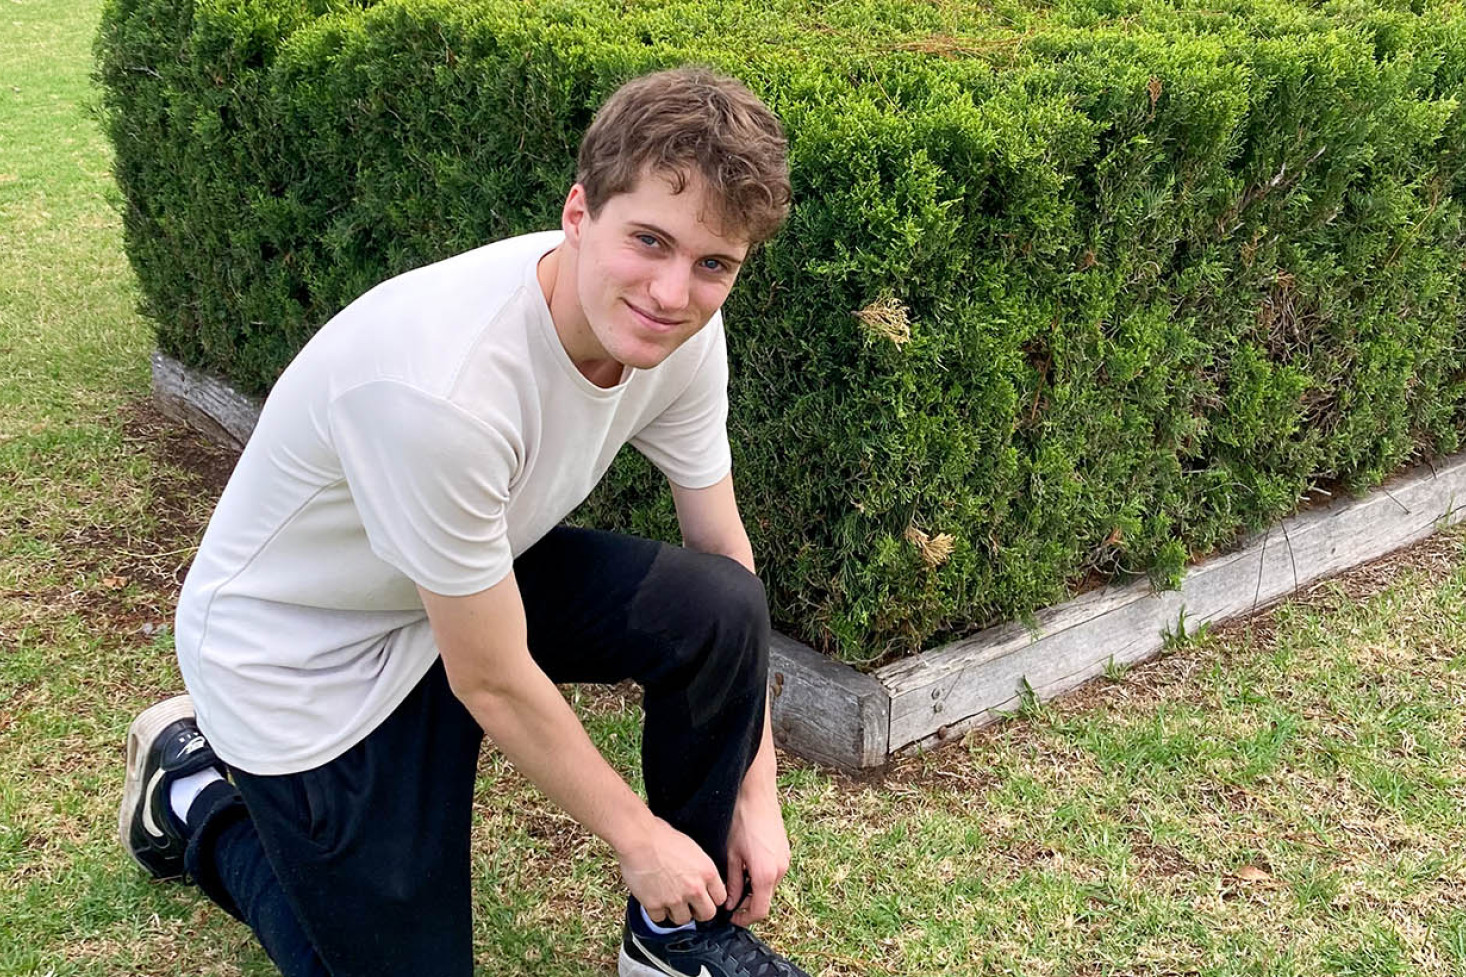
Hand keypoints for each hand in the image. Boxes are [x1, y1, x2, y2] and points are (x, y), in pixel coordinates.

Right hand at [618, 817, 727, 925]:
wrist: (638, 839)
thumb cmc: (662, 836)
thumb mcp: (692, 848)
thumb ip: (701, 869)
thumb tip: (703, 880)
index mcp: (707, 872)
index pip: (721, 898)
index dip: (712, 898)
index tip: (706, 897)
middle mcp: (694, 889)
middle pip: (707, 915)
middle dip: (699, 911)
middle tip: (690, 905)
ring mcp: (675, 899)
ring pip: (683, 920)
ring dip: (677, 913)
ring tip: (669, 900)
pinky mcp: (655, 905)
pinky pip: (660, 919)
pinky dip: (657, 912)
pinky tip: (654, 900)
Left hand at [724, 784, 789, 925]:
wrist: (756, 794)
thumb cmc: (741, 821)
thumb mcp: (731, 855)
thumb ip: (733, 883)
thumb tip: (731, 902)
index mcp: (766, 875)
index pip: (759, 911)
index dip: (745, 919)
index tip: (732, 917)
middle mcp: (780, 870)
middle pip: (765, 899)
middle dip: (748, 903)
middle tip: (730, 900)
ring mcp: (785, 860)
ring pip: (770, 886)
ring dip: (755, 889)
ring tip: (736, 879)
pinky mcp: (785, 851)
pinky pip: (774, 872)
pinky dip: (762, 877)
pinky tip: (747, 865)